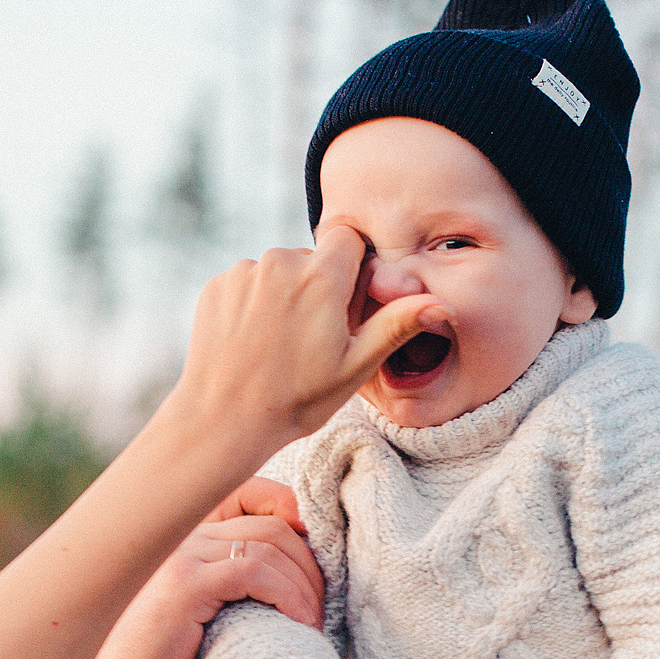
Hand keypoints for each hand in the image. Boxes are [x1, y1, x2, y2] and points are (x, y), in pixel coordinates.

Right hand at [36, 482, 323, 658]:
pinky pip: (254, 571)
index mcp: (185, 533)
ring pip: (270, 544)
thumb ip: (237, 586)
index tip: (315, 566)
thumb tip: (298, 576)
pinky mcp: (184, 584)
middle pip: (272, 523)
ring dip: (306, 586)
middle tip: (321, 608)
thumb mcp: (206, 616)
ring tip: (311, 624)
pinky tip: (297, 624)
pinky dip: (289, 596)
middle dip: (311, 564)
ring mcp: (181, 554)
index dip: (294, 516)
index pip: (252, 492)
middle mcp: (181, 533)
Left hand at [173, 226, 449, 443]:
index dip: (352, 268)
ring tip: (280, 344)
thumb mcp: (357, 366)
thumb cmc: (296, 400)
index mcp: (321, 276)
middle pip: (312, 257)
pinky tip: (254, 342)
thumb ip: (397, 324)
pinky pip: (247, 282)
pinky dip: (254, 303)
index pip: (348, 238)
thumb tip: (442, 304)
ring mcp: (244, 272)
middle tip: (314, 336)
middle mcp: (280, 262)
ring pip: (278, 270)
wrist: (223, 420)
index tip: (345, 304)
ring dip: (285, 295)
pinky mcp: (217, 286)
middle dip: (318, 286)